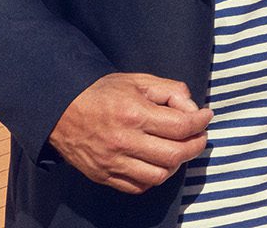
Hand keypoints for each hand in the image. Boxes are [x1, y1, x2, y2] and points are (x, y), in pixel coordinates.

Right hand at [49, 72, 213, 193]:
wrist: (60, 110)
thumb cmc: (101, 93)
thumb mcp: (137, 80)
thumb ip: (169, 91)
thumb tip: (192, 109)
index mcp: (134, 114)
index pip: (181, 126)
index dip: (201, 122)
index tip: (206, 116)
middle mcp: (124, 141)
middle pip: (175, 155)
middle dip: (196, 146)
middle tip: (200, 136)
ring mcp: (113, 162)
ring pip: (159, 175)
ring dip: (176, 164)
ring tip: (179, 150)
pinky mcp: (104, 175)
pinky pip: (139, 186)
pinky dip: (154, 177)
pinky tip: (158, 162)